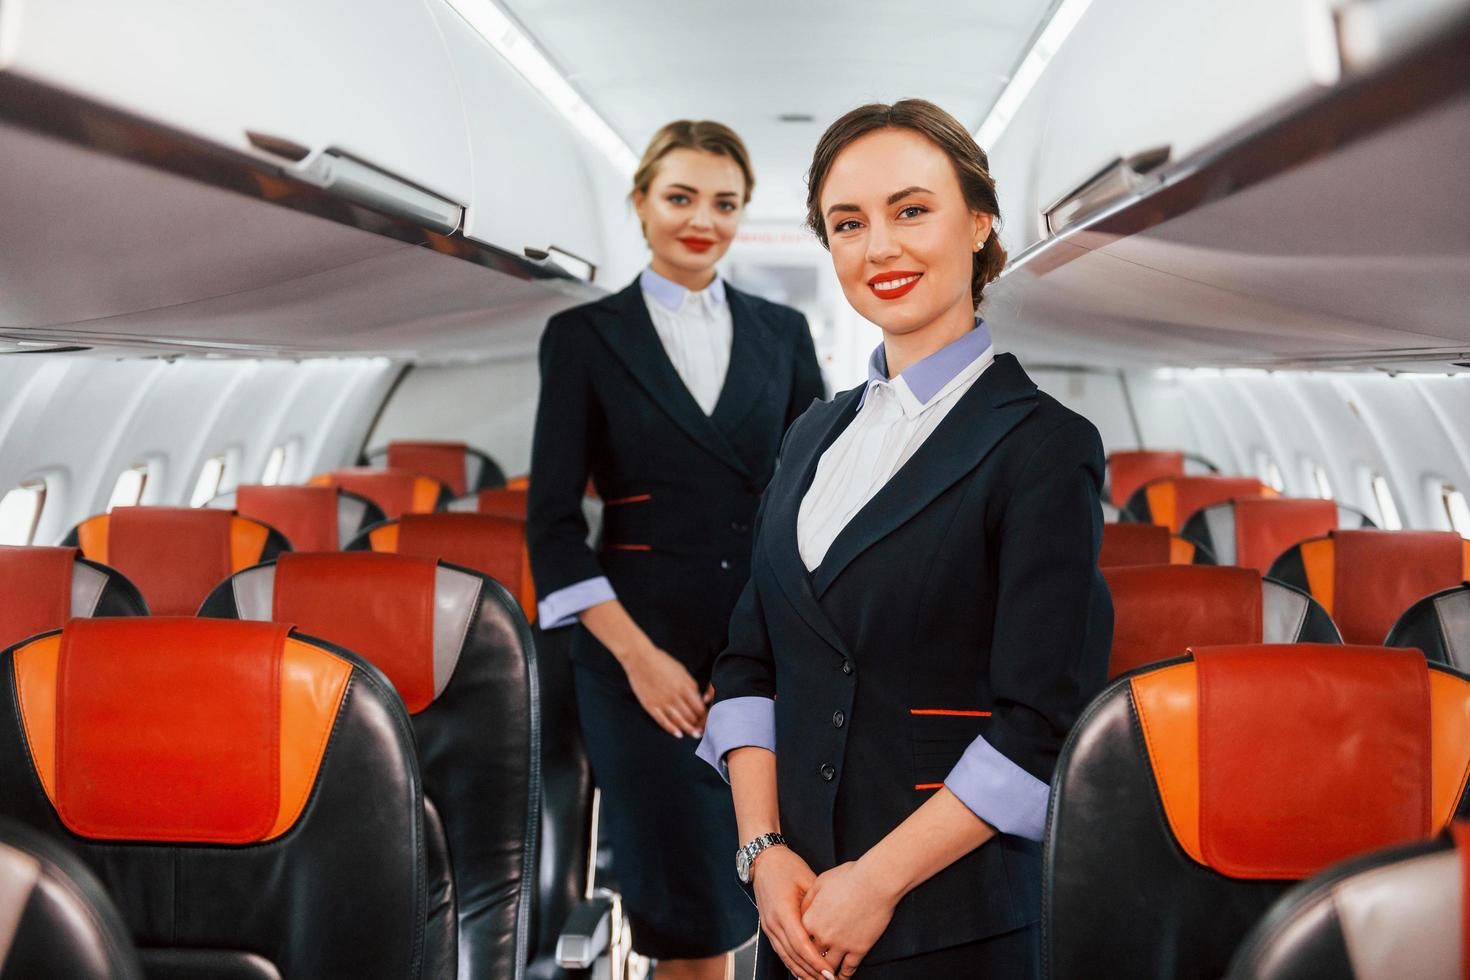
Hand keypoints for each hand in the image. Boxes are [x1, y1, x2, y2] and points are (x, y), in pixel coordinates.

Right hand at [622, 645, 705, 737]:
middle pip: (690, 716)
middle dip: (698, 723)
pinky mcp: (650, 706)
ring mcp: (662, 702)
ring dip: (689, 729)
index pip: (699, 707)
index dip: (704, 715)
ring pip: (679, 721)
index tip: (706, 718)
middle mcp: (674, 696)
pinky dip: (672, 729)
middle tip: (702, 728)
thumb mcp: (681, 671)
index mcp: (684, 686)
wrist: (640, 659)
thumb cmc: (661, 662)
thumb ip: (691, 685)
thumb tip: (698, 698)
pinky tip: (678, 734)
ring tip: (695, 734)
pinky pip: (663, 722)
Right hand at [752, 846, 831, 979]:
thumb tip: (832, 924)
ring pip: (786, 957)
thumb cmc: (787, 866)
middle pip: (793, 955)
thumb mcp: (807, 880)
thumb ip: (817, 904)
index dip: (815, 960)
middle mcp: (773, 922)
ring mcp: (769, 926)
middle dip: (811, 972)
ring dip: (802, 972)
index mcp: (783, 910)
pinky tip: (803, 973)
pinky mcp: (768, 927)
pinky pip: (781, 951)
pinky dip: (792, 964)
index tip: (829, 971)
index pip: (801, 944)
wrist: (764, 860)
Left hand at [800, 861, 898, 977]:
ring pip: (829, 967)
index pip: (799, 940)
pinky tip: (842, 977)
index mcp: (810, 919)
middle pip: (812, 956)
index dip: (800, 947)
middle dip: (811, 964)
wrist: (875, 881)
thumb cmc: (849, 877)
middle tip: (811, 971)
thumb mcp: (820, 883)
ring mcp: (841, 944)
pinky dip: (844, 975)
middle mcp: (822, 935)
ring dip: (826, 973)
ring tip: (825, 977)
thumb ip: (808, 901)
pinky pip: (849, 968)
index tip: (801, 953)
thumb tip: (803, 912)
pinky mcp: (859, 949)